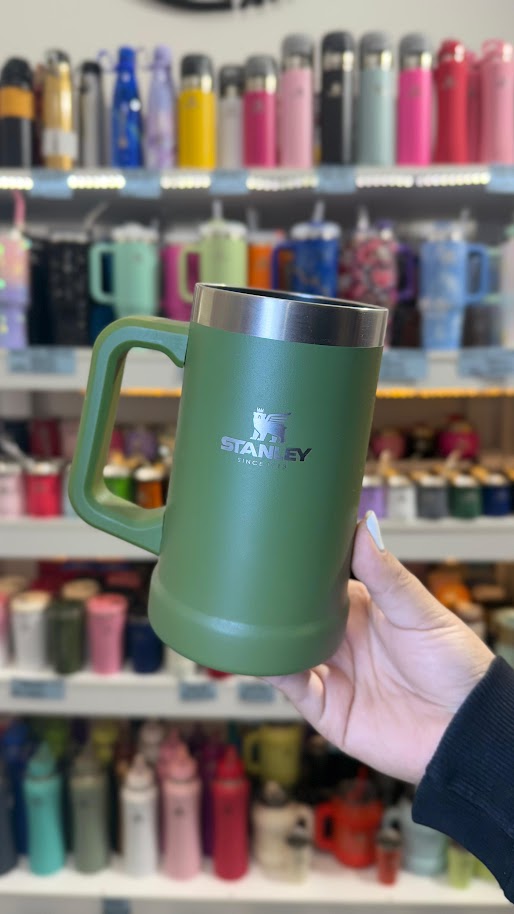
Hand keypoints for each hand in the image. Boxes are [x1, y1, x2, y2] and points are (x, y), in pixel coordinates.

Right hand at [268, 512, 493, 783]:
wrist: (465, 730)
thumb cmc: (455, 667)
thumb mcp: (421, 612)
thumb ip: (387, 575)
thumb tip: (363, 528)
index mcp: (363, 610)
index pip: (321, 583)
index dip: (299, 567)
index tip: (276, 541)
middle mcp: (342, 640)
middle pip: (296, 616)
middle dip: (273, 600)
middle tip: (247, 575)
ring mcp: (333, 674)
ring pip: (286, 648)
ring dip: (266, 634)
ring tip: (242, 612)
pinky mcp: (327, 709)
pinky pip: (290, 686)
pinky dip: (271, 669)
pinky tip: (259, 653)